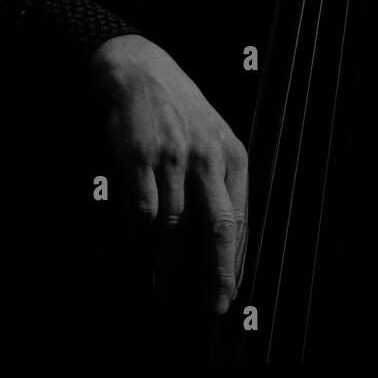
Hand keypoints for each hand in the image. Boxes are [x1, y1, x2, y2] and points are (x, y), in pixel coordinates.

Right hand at [92, 34, 248, 312]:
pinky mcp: (138, 156)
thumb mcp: (213, 140)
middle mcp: (206, 156)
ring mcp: (172, 156)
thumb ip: (221, 184)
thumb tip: (225, 241)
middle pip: (215, 228)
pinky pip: (141, 209)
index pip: (238, 220)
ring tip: (164, 287)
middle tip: (211, 305)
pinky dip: (140, 233)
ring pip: (174, 226)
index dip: (235, 262)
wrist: (141, 71)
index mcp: (232, 155)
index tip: (231, 291)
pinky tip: (139, 245)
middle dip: (215, 273)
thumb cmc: (179, 113)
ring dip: (169, 265)